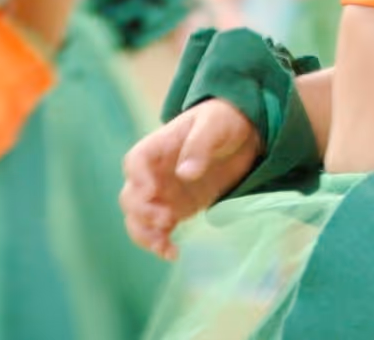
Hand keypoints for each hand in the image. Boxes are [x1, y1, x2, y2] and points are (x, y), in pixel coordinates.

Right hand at [121, 100, 260, 258]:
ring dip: (145, 234)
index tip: (152, 192)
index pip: (135, 162)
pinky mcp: (177, 210)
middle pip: (131, 195)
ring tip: (165, 245)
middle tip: (166, 220)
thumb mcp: (215, 125)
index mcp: (158, 146)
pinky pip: (159, 230)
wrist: (243, 133)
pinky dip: (160, 243)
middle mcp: (155, 172)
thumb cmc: (224, 120)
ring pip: (138, 218)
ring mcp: (164, 193)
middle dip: (141, 212)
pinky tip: (173, 253)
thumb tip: (185, 173)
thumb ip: (200, 145)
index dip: (138, 179)